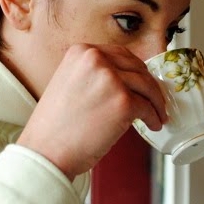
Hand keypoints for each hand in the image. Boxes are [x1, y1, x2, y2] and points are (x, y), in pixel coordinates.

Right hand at [17, 44, 167, 179]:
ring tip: (157, 115)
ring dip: (156, 102)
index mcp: (81, 51)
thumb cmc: (55, 126)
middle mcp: (96, 59)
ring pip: (147, 86)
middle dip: (149, 86)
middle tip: (154, 100)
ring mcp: (111, 79)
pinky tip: (152, 125)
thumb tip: (126, 78)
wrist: (46, 151)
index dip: (135, 70)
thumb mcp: (69, 83)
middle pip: (137, 68)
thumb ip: (94, 74)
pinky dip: (153, 117)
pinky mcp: (123, 102)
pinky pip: (148, 107)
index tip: (142, 82)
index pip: (120, 54)